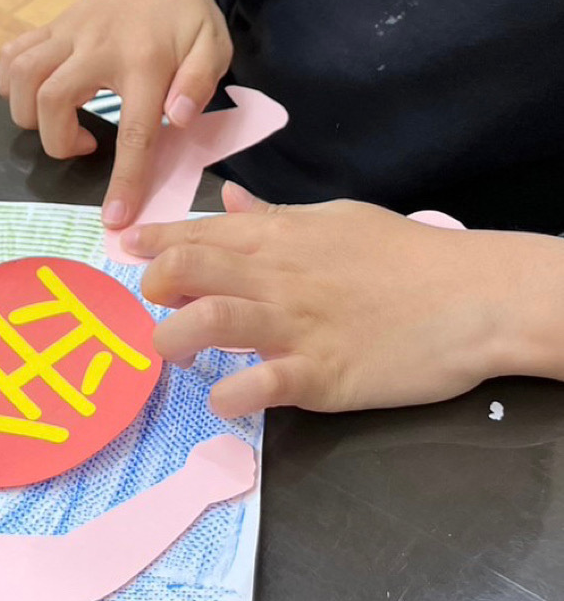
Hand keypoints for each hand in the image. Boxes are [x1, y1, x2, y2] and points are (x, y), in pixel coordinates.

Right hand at [0, 0, 231, 229]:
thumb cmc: (188, 16)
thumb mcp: (214, 45)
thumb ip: (199, 83)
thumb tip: (178, 120)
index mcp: (145, 63)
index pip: (133, 132)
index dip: (123, 179)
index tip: (113, 217)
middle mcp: (97, 47)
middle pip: (51, 100)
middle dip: (56, 140)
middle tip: (83, 145)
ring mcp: (67, 33)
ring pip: (23, 77)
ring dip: (29, 113)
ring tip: (57, 122)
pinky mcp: (50, 27)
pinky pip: (12, 54)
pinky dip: (10, 81)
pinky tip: (33, 95)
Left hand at [124, 183, 541, 417]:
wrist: (474, 296)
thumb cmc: (405, 256)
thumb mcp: (337, 219)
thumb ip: (277, 216)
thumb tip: (232, 199)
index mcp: (280, 238)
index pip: (199, 232)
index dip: (154, 240)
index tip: (125, 247)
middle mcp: (276, 277)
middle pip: (188, 269)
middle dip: (154, 285)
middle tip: (156, 304)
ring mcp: (296, 325)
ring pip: (209, 320)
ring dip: (174, 338)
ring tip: (174, 352)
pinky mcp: (320, 374)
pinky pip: (260, 383)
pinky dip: (229, 396)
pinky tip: (223, 400)